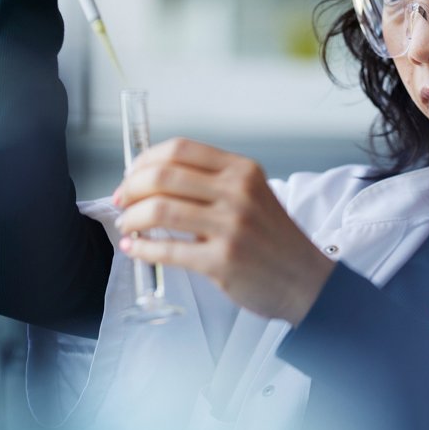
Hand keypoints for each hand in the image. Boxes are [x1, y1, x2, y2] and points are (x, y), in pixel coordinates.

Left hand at [114, 138, 336, 326]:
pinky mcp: (222, 260)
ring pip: (158, 210)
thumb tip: (153, 180)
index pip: (180, 149)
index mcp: (243, 171)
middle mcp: (238, 193)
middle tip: (122, 201)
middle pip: (163, 176)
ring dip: (131, 218)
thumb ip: (213, 183)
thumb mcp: (254, 195)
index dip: (145, 160)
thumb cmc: (275, 240)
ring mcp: (230, 227)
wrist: (306, 280)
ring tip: (128, 226)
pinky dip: (142, 248)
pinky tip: (136, 248)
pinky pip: (166, 249)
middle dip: (130, 188)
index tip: (132, 175)